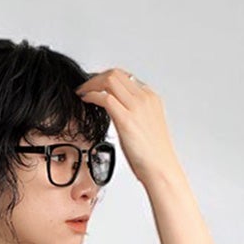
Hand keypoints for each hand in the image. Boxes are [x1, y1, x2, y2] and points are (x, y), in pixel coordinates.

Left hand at [75, 66, 183, 188]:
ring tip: (82, 92)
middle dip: (96, 78)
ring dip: (91, 84)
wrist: (161, 169)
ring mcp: (137, 107)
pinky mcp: (127, 119)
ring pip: (109, 80)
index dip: (106, 78)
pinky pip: (105, 98)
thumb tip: (117, 111)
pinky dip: (92, 95)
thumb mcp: (146, 126)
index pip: (126, 77)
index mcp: (151, 98)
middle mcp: (145, 98)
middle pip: (116, 73)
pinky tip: (86, 100)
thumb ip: (134, 114)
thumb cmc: (153, 155)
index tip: (95, 85)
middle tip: (84, 86)